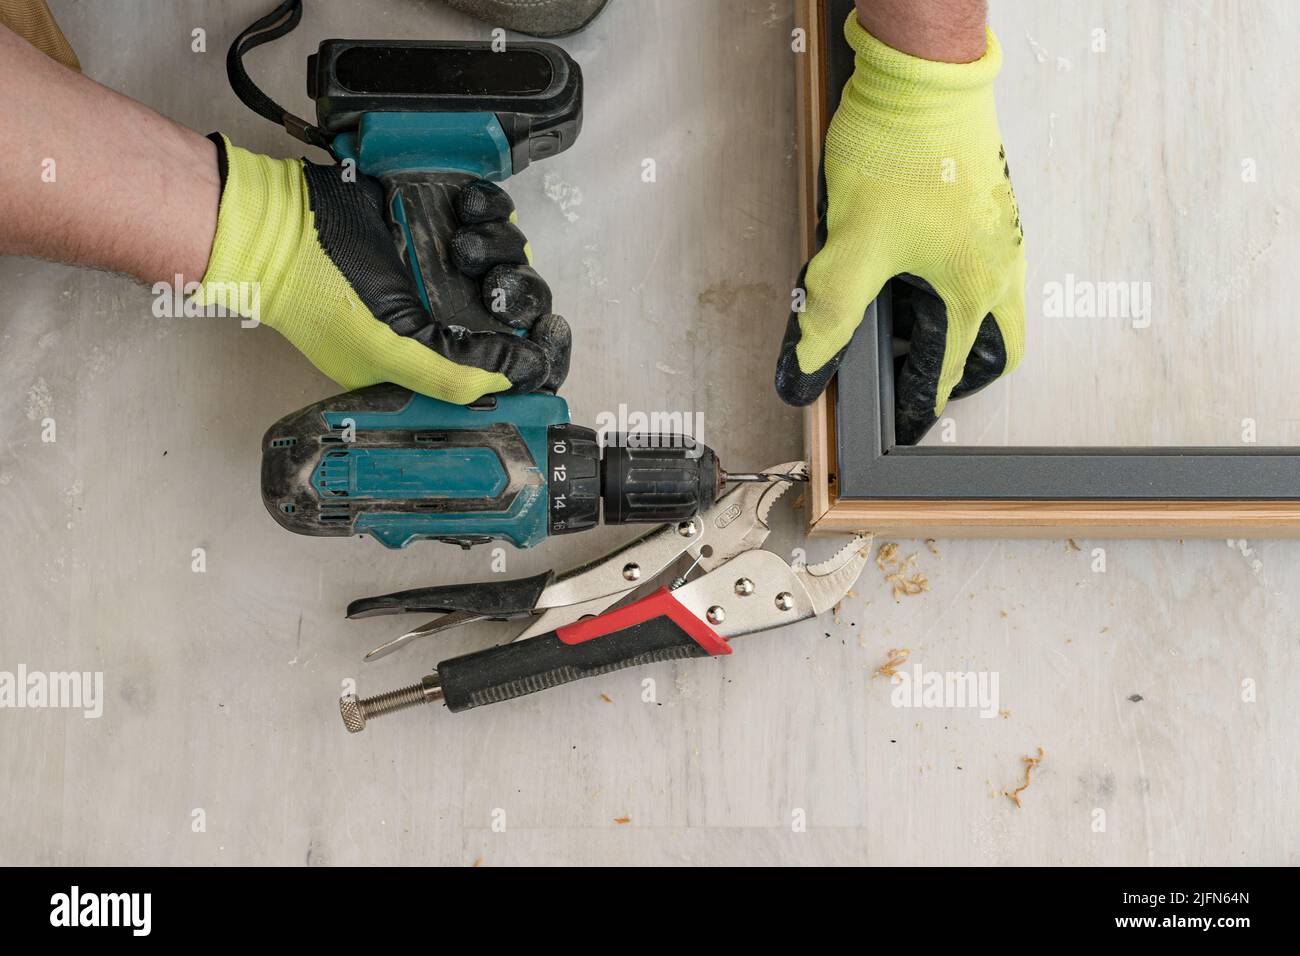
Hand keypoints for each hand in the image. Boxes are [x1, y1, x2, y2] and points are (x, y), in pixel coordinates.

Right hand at [196, 134, 568, 403]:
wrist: (281, 225)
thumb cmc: (322, 296)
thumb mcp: (385, 353)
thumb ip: (449, 375)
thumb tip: (515, 376)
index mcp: (440, 353)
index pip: (510, 362)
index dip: (538, 352)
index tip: (548, 334)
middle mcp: (450, 311)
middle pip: (521, 305)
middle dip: (518, 292)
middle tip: (492, 284)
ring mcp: (448, 263)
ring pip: (512, 255)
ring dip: (500, 246)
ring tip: (463, 246)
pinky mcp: (442, 217)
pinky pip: (491, 212)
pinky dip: (490, 207)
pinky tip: (466, 207)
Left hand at [774, 10, 1024, 444]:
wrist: (921, 77)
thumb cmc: (898, 153)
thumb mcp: (848, 253)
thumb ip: (825, 321)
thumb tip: (803, 373)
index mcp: (974, 290)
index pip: (948, 372)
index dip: (918, 405)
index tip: (906, 424)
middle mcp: (1000, 266)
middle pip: (994, 348)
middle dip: (958, 374)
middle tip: (918, 384)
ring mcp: (1000, 233)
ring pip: (992, 306)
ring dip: (954, 328)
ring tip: (903, 330)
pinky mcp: (987, 205)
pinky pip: (982, 266)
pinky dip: (952, 288)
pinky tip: (907, 273)